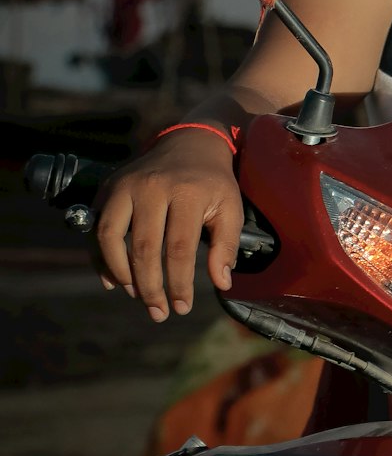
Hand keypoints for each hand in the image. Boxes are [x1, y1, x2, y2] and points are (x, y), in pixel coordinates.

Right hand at [93, 133, 244, 321]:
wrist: (190, 142)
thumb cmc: (213, 182)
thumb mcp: (231, 207)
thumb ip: (226, 245)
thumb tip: (222, 283)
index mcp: (186, 192)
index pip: (179, 248)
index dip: (179, 283)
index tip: (182, 307)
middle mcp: (152, 187)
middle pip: (143, 247)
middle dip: (149, 287)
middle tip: (158, 313)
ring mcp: (126, 185)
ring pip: (110, 236)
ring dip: (120, 273)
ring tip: (136, 295)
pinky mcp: (109, 187)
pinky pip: (97, 227)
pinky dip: (100, 257)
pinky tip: (113, 280)